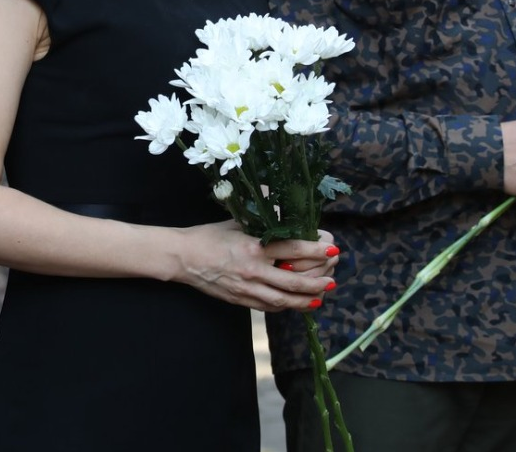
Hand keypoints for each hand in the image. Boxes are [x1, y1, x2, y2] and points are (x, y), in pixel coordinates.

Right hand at [173, 222, 336, 312]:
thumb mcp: (237, 222)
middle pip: (294, 281)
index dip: (316, 250)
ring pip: (284, 300)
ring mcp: (247, 288)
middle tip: (332, 279)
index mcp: (253, 246)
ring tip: (321, 296)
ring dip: (306, 300)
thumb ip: (261, 219)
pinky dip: (286, 306)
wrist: (183, 257)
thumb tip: (281, 207)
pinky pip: (269, 307)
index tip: (332, 250)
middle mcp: (253, 270)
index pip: (293, 249)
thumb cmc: (209, 236)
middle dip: (318, 282)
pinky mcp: (241, 300)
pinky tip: (297, 304)